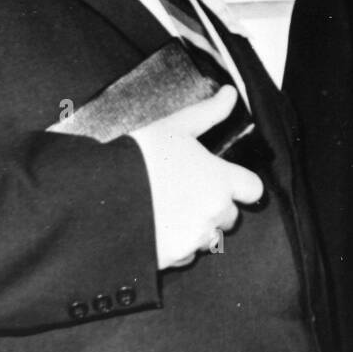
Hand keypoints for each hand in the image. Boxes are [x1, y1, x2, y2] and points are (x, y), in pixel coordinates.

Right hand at [130, 86, 263, 269]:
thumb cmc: (139, 156)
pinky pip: (185, 256)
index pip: (253, 189)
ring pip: (208, 237)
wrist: (99, 195)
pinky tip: (156, 229)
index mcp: (220, 180)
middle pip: (230, 216)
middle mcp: (214, 212)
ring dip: (196, 228)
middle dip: (214, 207)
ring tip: (168, 211)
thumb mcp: (175, 127)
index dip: (241, 185)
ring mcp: (195, 238)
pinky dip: (176, 246)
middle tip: (187, 194)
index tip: (224, 180)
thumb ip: (208, 113)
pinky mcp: (174, 258)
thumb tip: (231, 93)